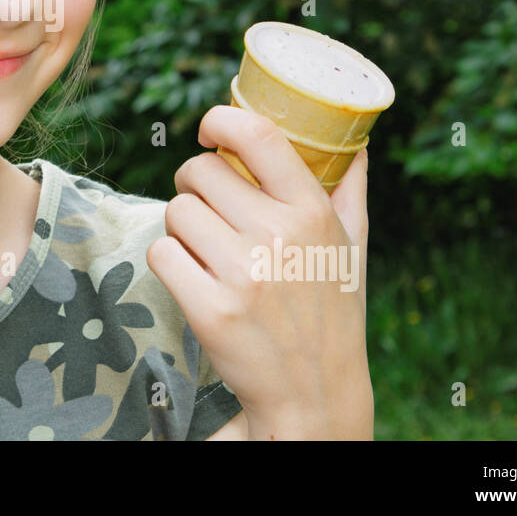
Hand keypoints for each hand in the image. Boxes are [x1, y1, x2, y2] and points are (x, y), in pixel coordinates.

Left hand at [146, 105, 373, 438]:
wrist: (315, 396)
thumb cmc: (330, 312)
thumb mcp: (351, 247)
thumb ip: (350, 189)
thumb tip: (355, 142)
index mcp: (313, 211)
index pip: (258, 136)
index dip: (220, 120)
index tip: (208, 128)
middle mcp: (279, 236)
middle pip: (199, 172)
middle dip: (194, 185)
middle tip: (208, 209)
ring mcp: (243, 273)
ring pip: (176, 211)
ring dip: (182, 228)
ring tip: (207, 250)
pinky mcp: (210, 309)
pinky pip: (161, 254)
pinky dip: (169, 263)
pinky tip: (193, 278)